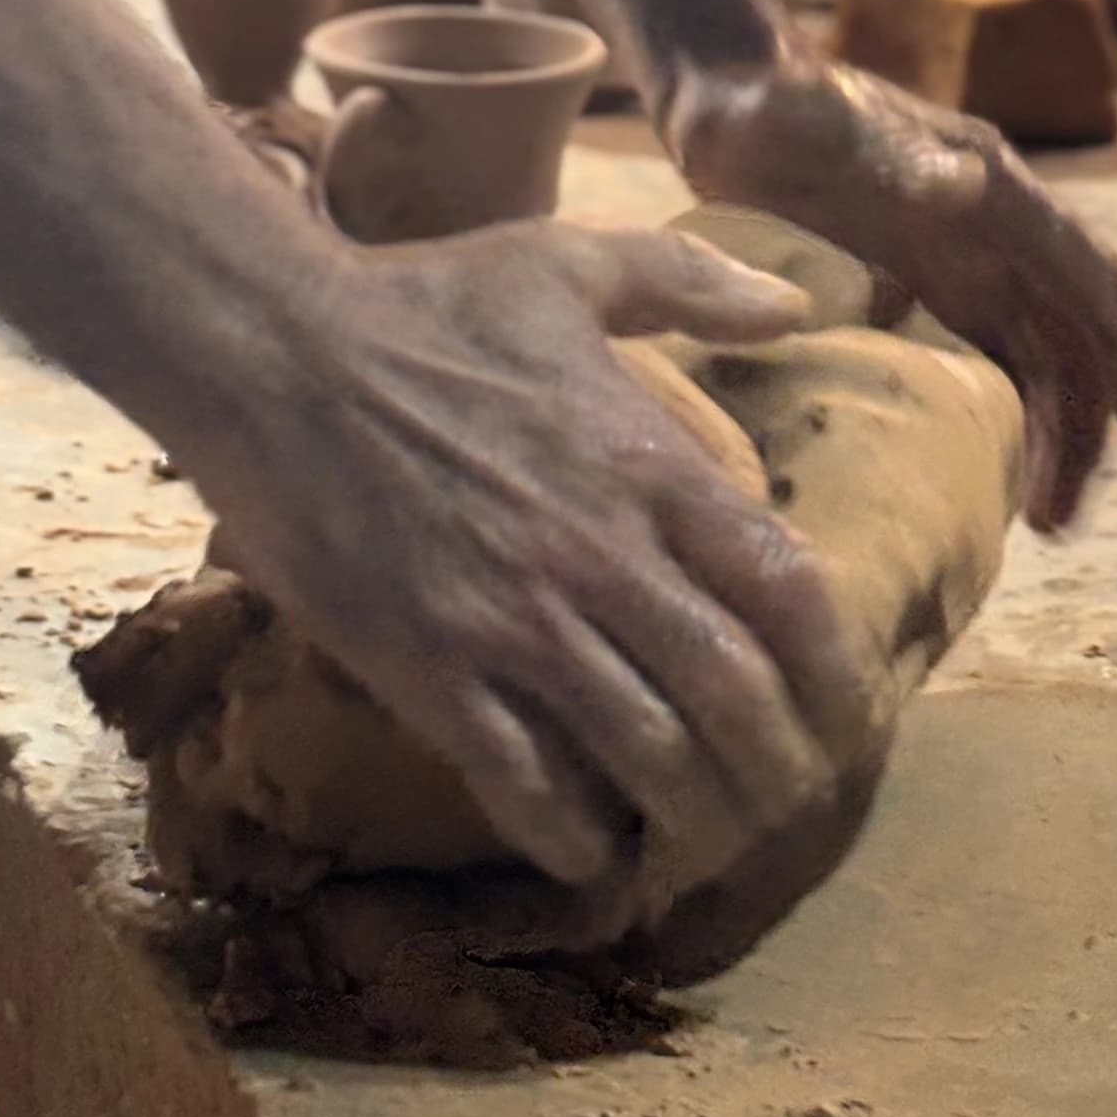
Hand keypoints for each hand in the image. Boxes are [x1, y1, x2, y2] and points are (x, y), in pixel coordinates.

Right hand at [196, 220, 873, 896]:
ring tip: (704, 841)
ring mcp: (513, 618)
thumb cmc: (424, 301)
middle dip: (776, 768)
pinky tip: (588, 854)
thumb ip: (692, 282)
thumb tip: (798, 304)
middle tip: (784, 802)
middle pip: (733, 695)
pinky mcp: (429, 667)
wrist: (274, 354)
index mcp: (646, 461)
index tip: (841, 711)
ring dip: (690, 816)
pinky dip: (568, 833)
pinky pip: (521, 780)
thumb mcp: (571, 263)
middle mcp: (598, 552)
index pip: (784, 588)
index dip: (832, 670)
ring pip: (643, 752)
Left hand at [660, 53, 1116, 527]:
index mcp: (995, 190)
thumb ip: (893, 153)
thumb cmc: (775, 106)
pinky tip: (996, 477)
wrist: (731, 95)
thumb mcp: (823, 124)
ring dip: (1056, 433)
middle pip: (1075, 334)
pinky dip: (1010, 419)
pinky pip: (993, 362)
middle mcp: (997, 230)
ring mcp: (966, 263)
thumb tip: (969, 184)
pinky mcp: (928, 290)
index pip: (1087, 274)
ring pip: (1042, 358)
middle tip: (1063, 516)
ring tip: (1042, 519)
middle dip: (1089, 420)